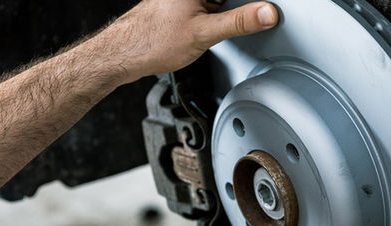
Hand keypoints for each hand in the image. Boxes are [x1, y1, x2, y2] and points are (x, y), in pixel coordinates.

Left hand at [91, 0, 279, 83]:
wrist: (123, 55)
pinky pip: (210, 6)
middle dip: (240, 8)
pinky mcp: (183, 5)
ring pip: (219, 1)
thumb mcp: (204, 33)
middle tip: (258, 18)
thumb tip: (267, 13)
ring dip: (231, 11)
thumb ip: (239, 22)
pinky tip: (214, 28)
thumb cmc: (151, 42)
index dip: (250, 4)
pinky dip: (219, 15)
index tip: (267, 9)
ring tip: (231, 25)